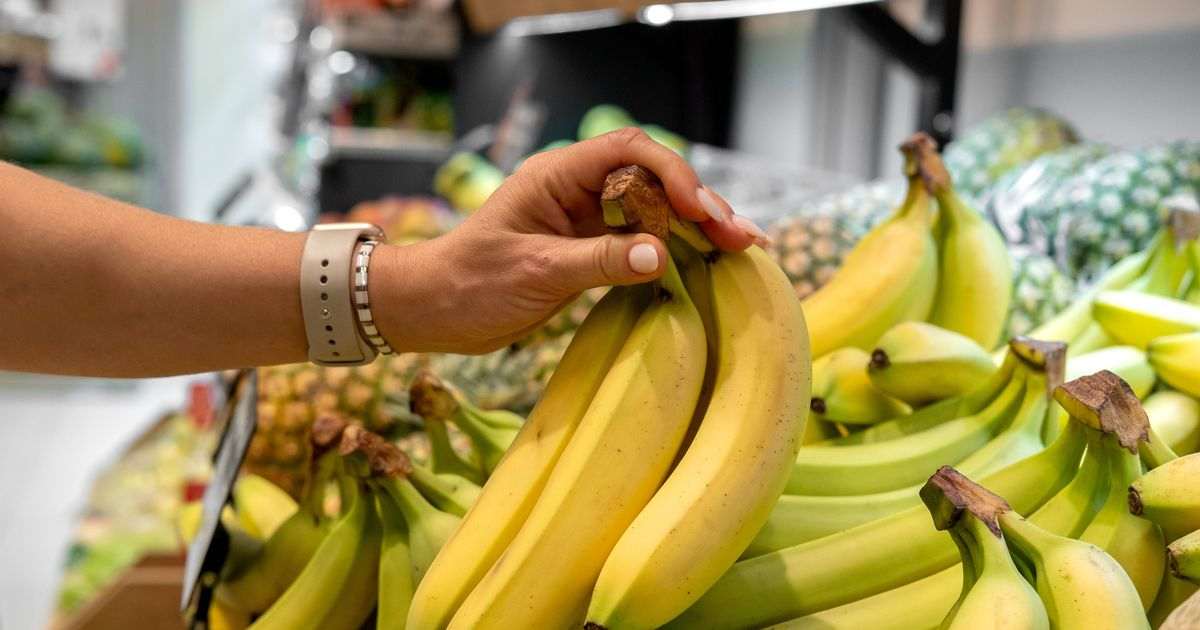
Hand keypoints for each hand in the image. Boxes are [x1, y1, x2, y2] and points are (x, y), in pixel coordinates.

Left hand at [372, 128, 768, 354]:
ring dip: (696, 227)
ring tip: (743, 247)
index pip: (629, 153)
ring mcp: (585, 219)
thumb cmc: (470, 284)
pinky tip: (708, 263)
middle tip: (741, 236)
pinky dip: (675, 251)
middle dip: (700, 204)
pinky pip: (641, 241)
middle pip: (653, 180)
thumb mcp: (535, 272)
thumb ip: (598, 261)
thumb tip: (661, 255)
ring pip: (653, 210)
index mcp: (558, 175)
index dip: (674, 174)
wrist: (434, 311)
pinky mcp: (589, 248)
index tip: (702, 210)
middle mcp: (577, 189)